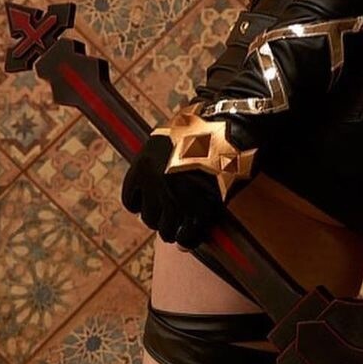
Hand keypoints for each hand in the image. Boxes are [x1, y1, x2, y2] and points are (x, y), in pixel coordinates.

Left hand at [121, 133, 225, 247]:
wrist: (232, 129)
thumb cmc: (204, 126)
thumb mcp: (170, 133)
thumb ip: (158, 154)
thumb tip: (152, 172)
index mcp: (143, 165)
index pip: (130, 198)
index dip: (142, 202)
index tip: (153, 202)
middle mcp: (155, 185)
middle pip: (148, 216)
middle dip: (160, 216)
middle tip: (172, 212)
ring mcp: (177, 199)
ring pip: (165, 229)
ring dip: (173, 229)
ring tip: (181, 225)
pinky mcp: (199, 209)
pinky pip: (187, 235)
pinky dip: (188, 237)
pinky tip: (192, 234)